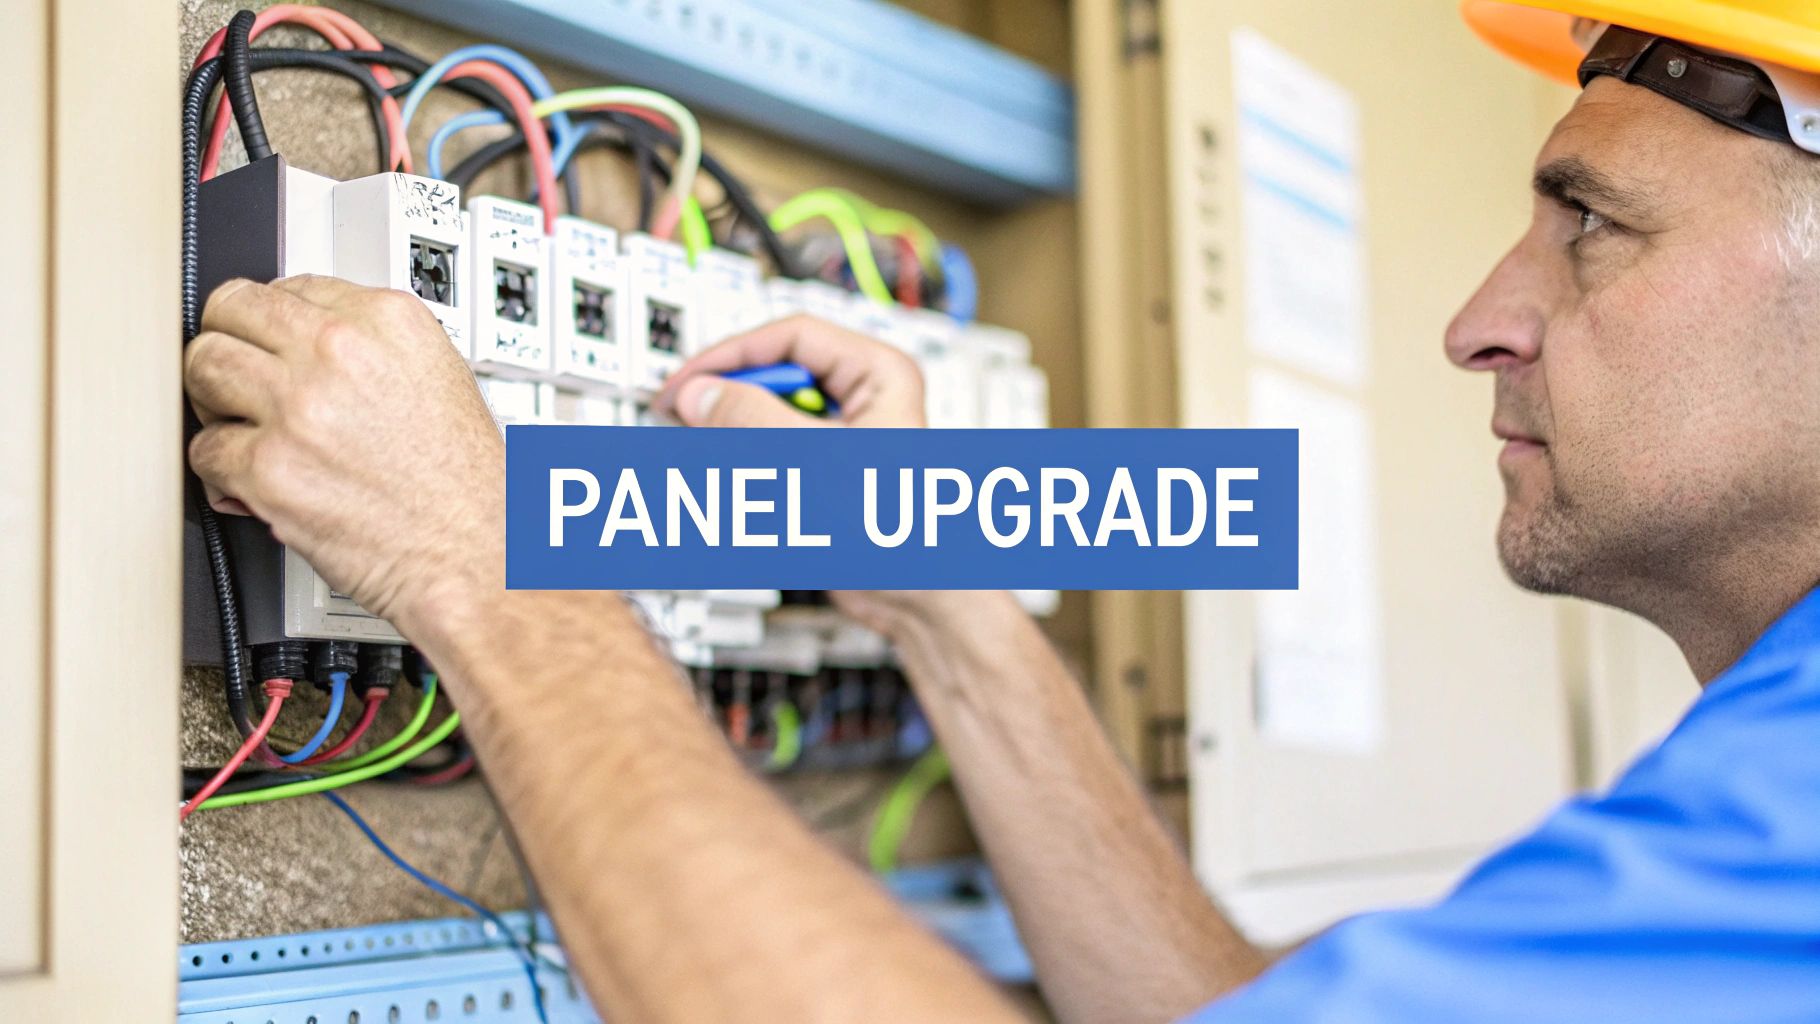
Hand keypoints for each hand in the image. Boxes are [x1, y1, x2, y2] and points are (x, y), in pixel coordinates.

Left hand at [184, 275, 503, 632]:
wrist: (476, 554)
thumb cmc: (468, 486)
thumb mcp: (443, 380)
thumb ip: (374, 349)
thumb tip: (305, 349)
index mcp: (389, 321)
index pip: (291, 285)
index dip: (275, 321)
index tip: (271, 344)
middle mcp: (341, 352)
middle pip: (231, 310)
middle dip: (226, 342)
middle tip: (233, 374)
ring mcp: (300, 408)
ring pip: (202, 367)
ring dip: (210, 398)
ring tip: (233, 421)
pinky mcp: (270, 468)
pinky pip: (205, 450)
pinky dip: (220, 470)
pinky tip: (252, 479)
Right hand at [657, 314, 961, 633]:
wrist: (922, 600)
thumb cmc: (904, 532)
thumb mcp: (815, 461)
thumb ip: (752, 421)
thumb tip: (702, 394)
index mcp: (878, 374)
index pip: (791, 339)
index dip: (732, 356)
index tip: (689, 382)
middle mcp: (862, 399)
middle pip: (775, 379)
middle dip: (731, 405)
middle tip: (690, 421)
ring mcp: (842, 438)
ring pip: (768, 421)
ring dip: (736, 444)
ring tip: (719, 467)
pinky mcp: (825, 475)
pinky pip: (774, 456)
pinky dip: (750, 472)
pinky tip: (744, 496)